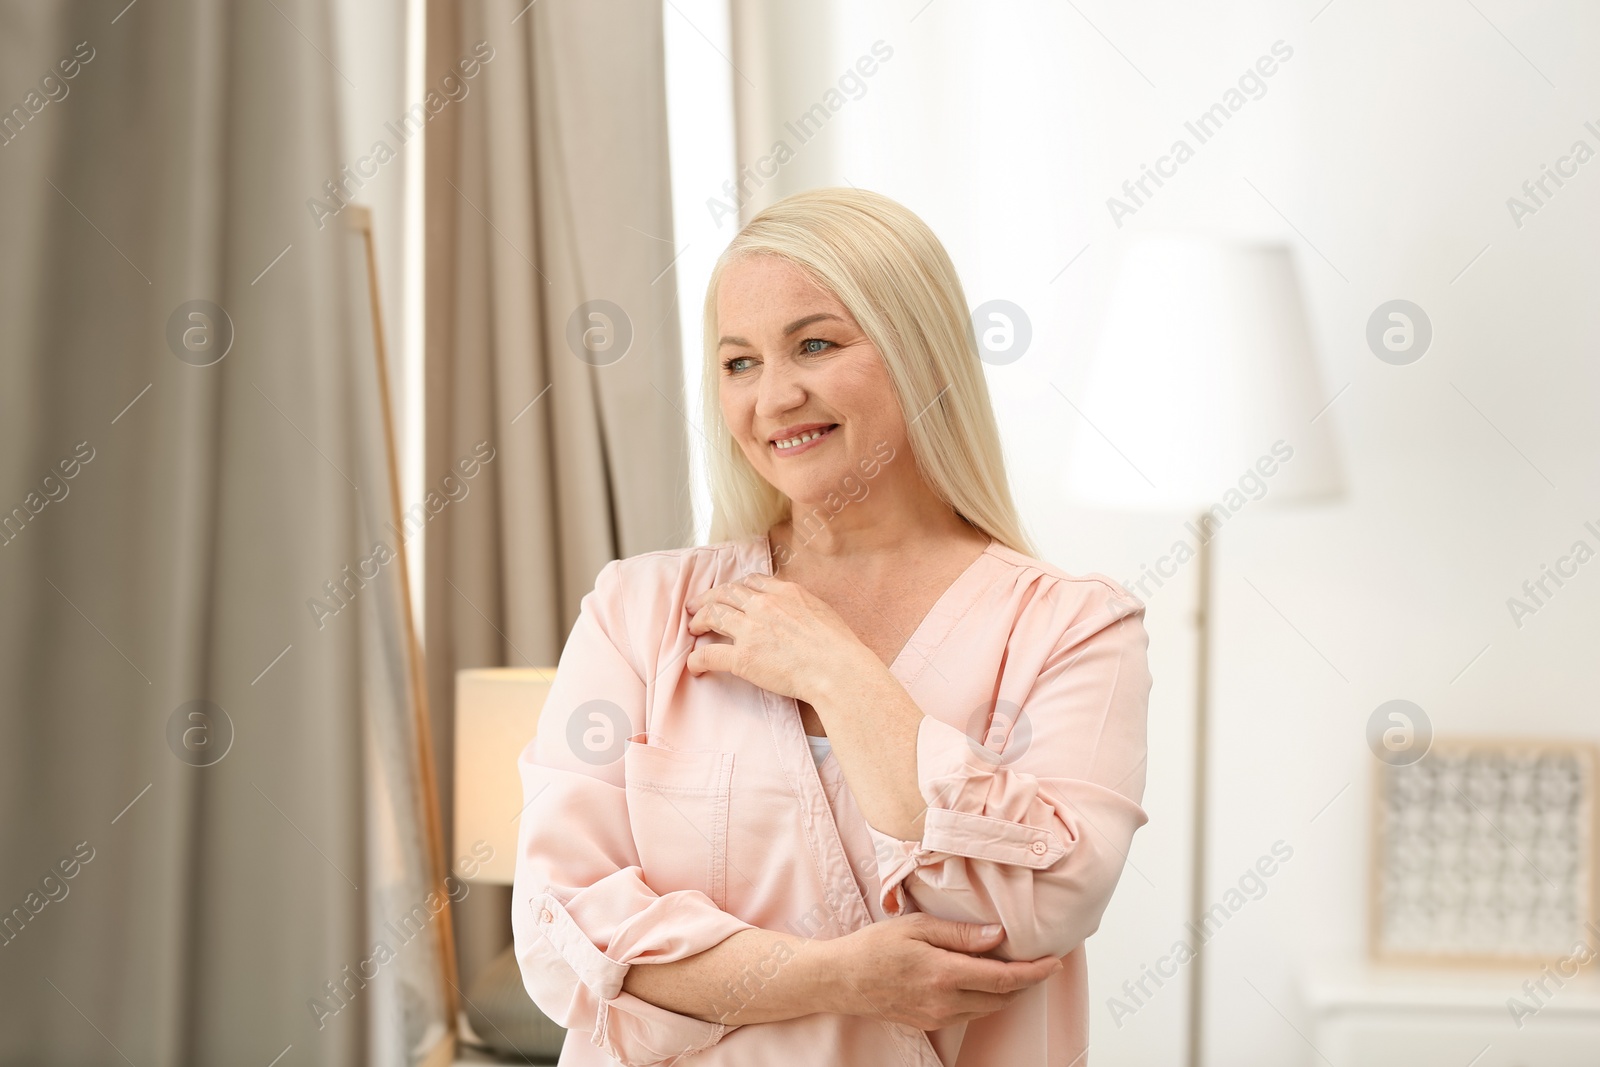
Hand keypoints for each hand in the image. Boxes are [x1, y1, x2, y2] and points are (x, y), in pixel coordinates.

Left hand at [685, 573, 871, 701]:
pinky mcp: (743, 657)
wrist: (837, 669)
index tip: (731, 594)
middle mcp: (765, 605)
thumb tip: (798, 612)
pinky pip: (710, 654)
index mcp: (786, 592)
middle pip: (726, 593)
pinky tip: (694, 665)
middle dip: (708, 598)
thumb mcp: (823, 611)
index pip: (753, 581)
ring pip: (713, 615)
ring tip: (693, 628)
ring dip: (699, 620)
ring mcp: (751, 630)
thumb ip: (803, 606)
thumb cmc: (839, 647)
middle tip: (697, 605)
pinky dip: (697, 659)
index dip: (737, 587)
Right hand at [818, 914, 1061, 1029]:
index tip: (1054, 962)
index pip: (1004, 979)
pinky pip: (969, 1012)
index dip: (1034, 972)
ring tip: (1017, 968)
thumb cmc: (874, 947)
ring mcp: (938, 1017)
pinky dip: (985, 997)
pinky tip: (983, 979)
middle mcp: (945, 1002)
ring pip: (988, 1008)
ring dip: (1007, 991)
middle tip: (1042, 962)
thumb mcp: (916, 927)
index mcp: (944, 975)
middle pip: (1002, 998)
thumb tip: (997, 935)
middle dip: (1027, 982)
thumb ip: (959, 933)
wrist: (841, 980)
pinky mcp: (931, 1022)